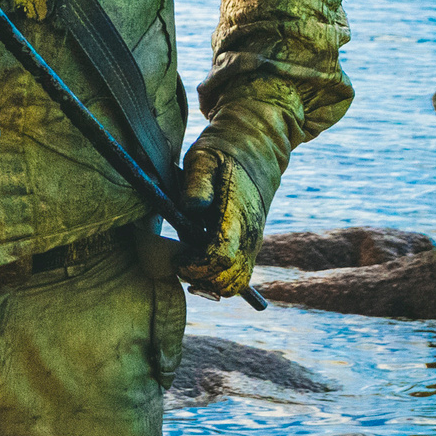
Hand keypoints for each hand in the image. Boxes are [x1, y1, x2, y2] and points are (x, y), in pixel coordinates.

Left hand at [175, 144, 279, 298]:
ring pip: (236, 283)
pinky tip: (200, 263)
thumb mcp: (203, 157)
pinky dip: (219, 278)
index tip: (178, 258)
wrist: (257, 152)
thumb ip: (197, 183)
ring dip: (210, 282)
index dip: (196, 266)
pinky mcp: (251, 246)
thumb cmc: (223, 154)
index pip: (221, 257)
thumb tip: (191, 208)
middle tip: (179, 263)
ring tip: (189, 264)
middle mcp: (250, 234)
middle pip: (229, 280)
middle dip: (200, 279)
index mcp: (236, 214)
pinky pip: (238, 276)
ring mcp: (253, 243)